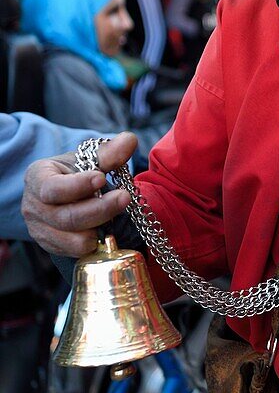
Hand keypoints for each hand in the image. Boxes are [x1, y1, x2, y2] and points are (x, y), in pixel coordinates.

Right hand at [22, 132, 137, 256]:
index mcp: (38, 178)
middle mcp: (33, 206)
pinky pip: (75, 252)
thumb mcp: (88, 158)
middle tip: (124, 198)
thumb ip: (109, 152)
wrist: (66, 193)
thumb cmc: (76, 172)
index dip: (78, 186)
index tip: (102, 178)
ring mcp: (40, 230)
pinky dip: (94, 244)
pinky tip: (106, 231)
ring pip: (72, 238)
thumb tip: (130, 140)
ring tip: (116, 216)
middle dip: (99, 209)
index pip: (53, 188)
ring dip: (99, 229)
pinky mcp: (52, 247)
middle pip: (66, 217)